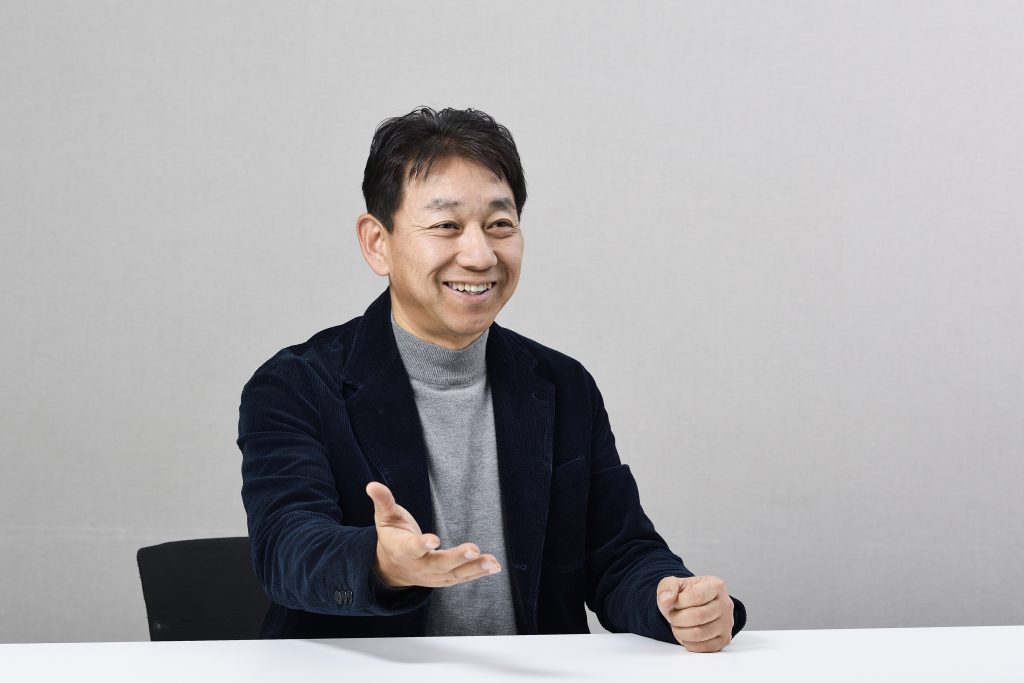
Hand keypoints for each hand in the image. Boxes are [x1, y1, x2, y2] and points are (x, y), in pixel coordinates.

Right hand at [366, 482, 501, 587]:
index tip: (433, 540)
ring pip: (455, 574)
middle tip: (473, 549)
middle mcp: (419, 566)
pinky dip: (478, 573)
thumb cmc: (392, 537)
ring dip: (474, 568)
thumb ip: (383, 502)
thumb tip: (372, 485)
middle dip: (456, 558)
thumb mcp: (385, 518)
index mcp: (404, 550)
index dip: (422, 545)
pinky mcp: (445, 579)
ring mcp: (433, 576)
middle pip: (438, 564)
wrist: (391, 568)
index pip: (413, 548)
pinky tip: (494, 566)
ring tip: (492, 562)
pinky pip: (462, 577)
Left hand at [656, 575, 733, 651]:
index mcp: (716, 585)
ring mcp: (727, 623)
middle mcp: (726, 604)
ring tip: (677, 625)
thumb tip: (666, 599)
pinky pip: (704, 647)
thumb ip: (667, 587)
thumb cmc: (683, 595)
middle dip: (678, 618)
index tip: (673, 603)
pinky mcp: (724, 639)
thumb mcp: (672, 584)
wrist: (691, 608)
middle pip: (699, 616)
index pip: (697, 596)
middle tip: (673, 616)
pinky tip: (685, 635)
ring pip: (700, 634)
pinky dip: (688, 643)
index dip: (680, 602)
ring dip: (681, 632)